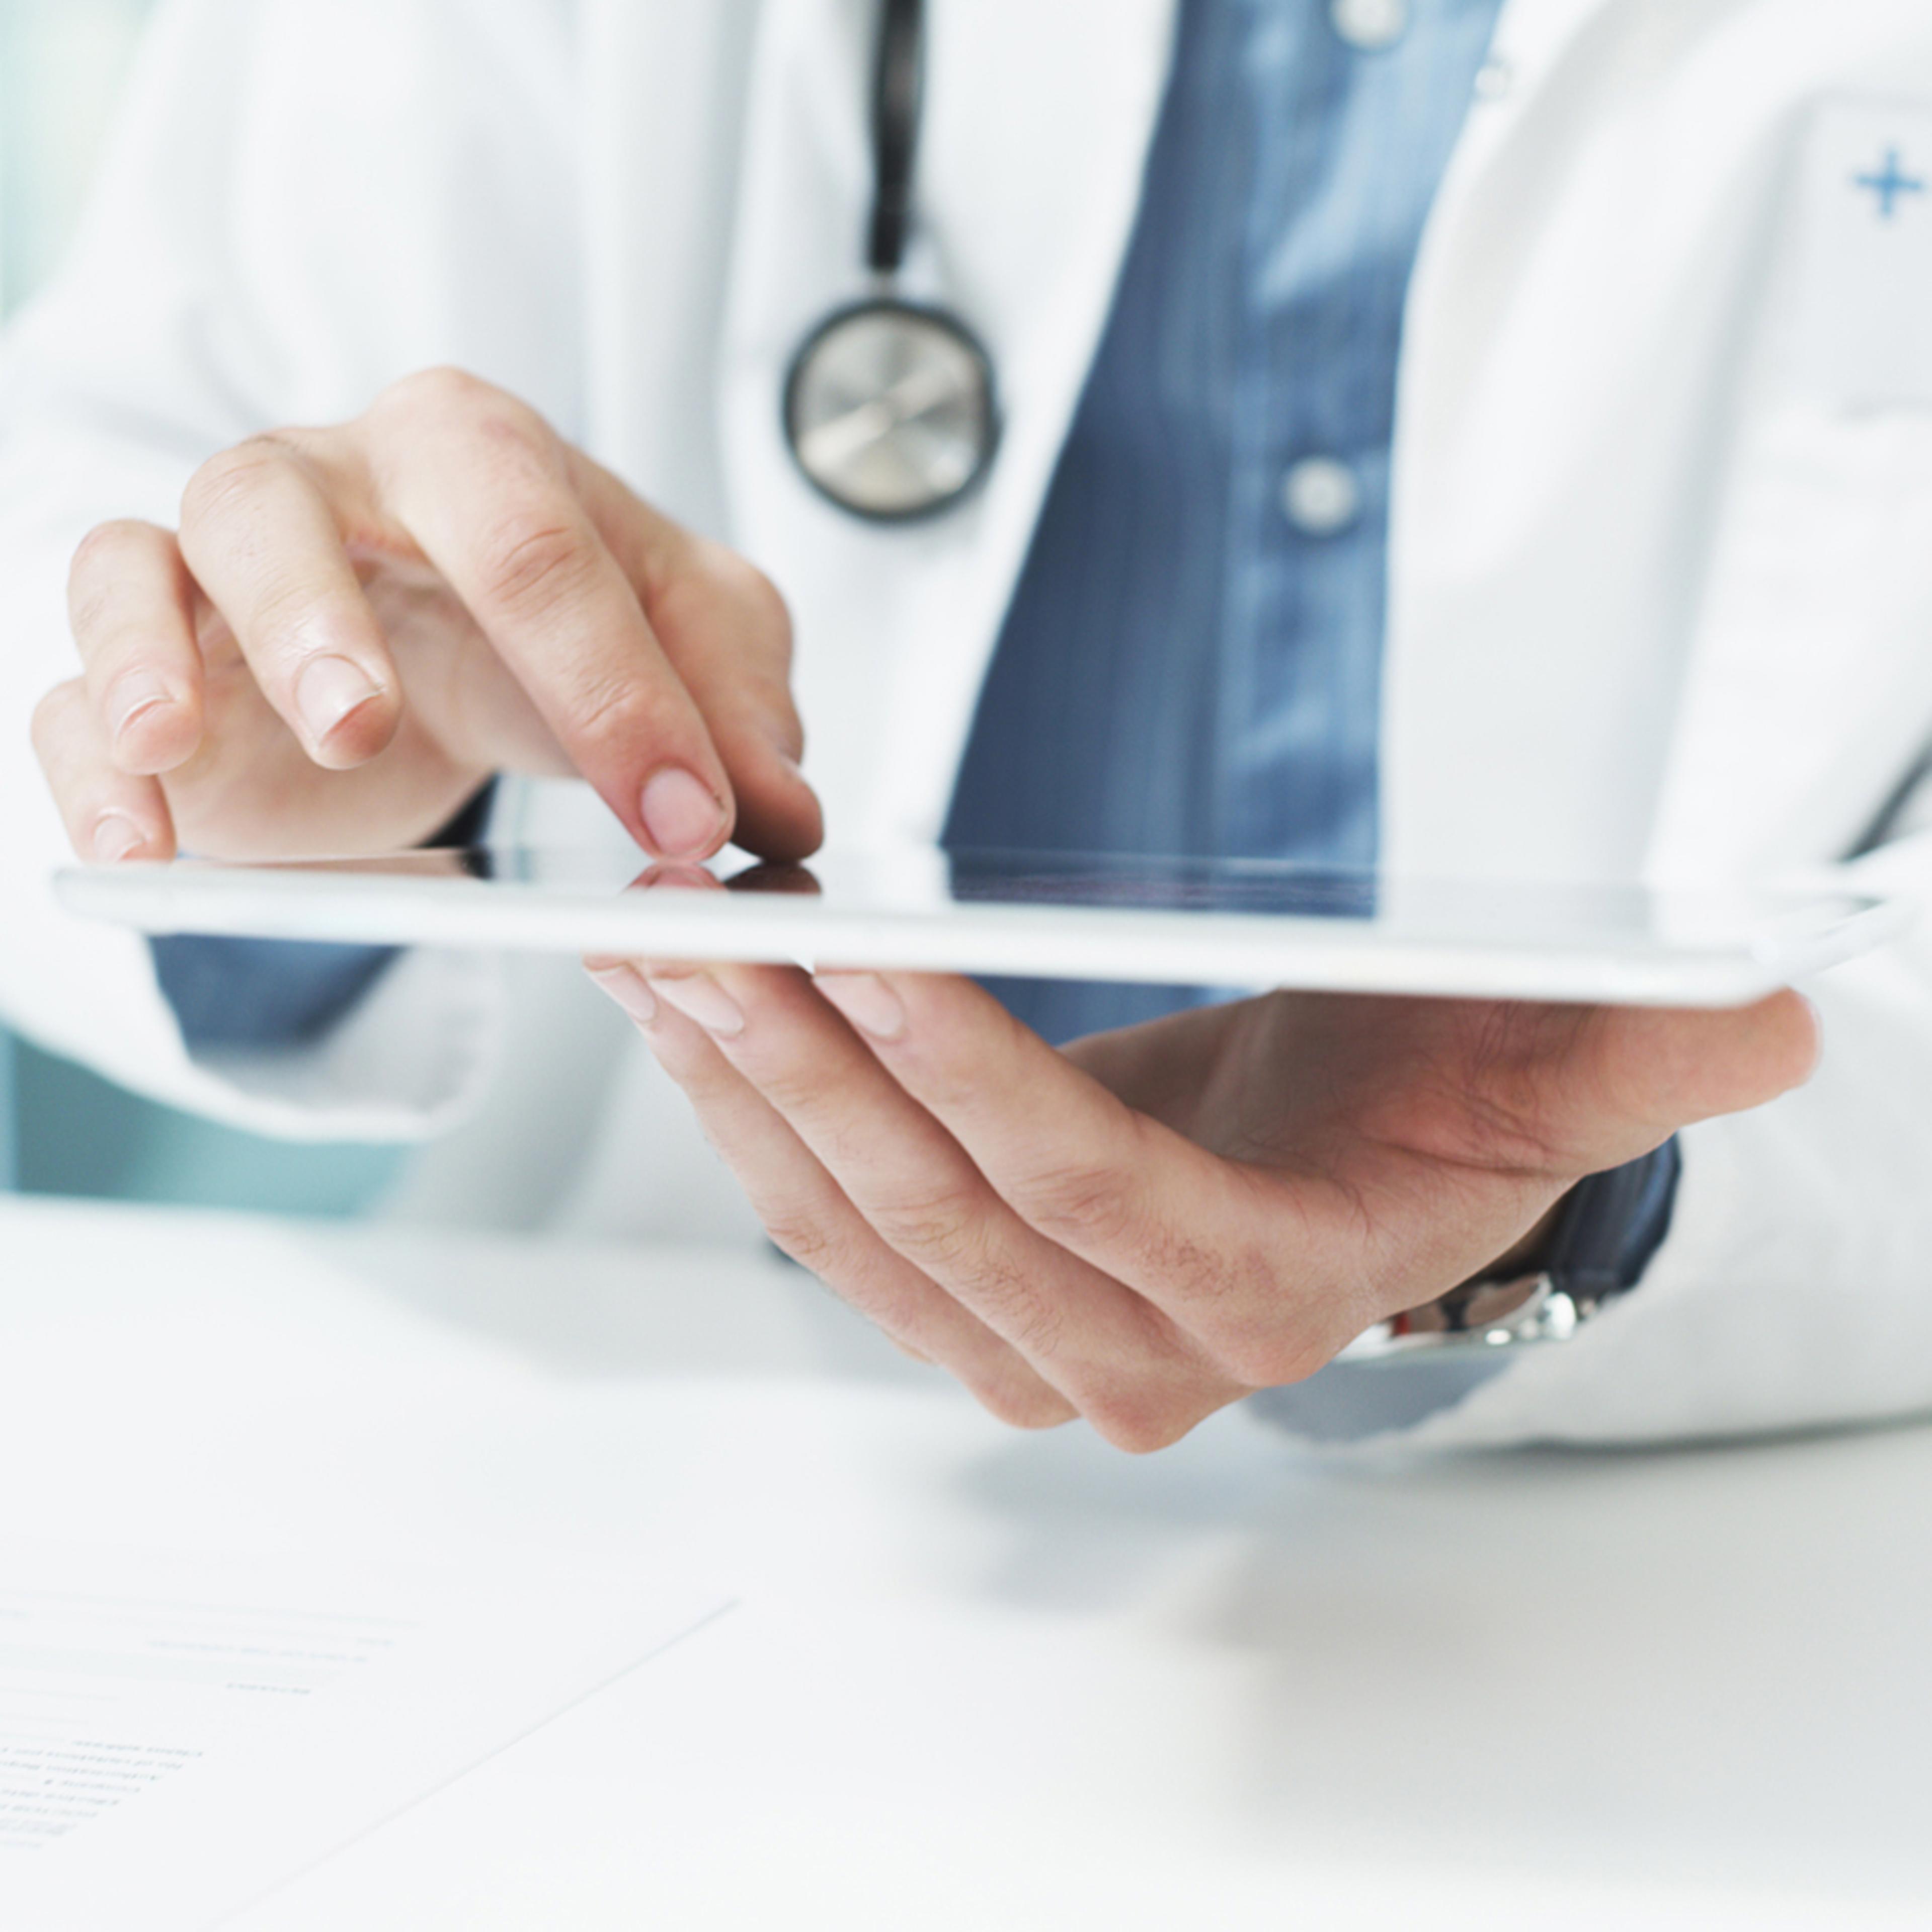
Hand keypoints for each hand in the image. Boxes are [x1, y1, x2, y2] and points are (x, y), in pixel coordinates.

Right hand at [33, 368, 820, 864]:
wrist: (458, 649)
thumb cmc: (570, 627)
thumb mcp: (691, 647)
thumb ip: (741, 709)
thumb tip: (786, 816)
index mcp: (474, 453)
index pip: (538, 544)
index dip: (615, 687)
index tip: (685, 819)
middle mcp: (327, 481)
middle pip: (288, 501)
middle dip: (323, 615)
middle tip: (365, 721)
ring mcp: (215, 565)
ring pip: (150, 559)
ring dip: (161, 652)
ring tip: (178, 744)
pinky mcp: (151, 663)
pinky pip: (72, 682)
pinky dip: (88, 756)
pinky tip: (135, 840)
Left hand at [587, 958, 1817, 1448]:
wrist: (1355, 1147)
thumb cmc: (1435, 1098)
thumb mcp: (1544, 1065)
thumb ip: (1634, 1052)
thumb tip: (1762, 1013)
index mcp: (1260, 1294)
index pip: (1085, 1186)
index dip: (972, 1073)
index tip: (861, 955)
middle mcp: (1131, 1354)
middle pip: (936, 1204)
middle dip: (810, 1062)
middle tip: (703, 926)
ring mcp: (1031, 1344)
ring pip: (853, 1218)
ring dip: (742, 1083)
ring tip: (658, 948)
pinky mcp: (963, 1303)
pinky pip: (829, 1221)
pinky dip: (749, 1114)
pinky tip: (688, 1007)